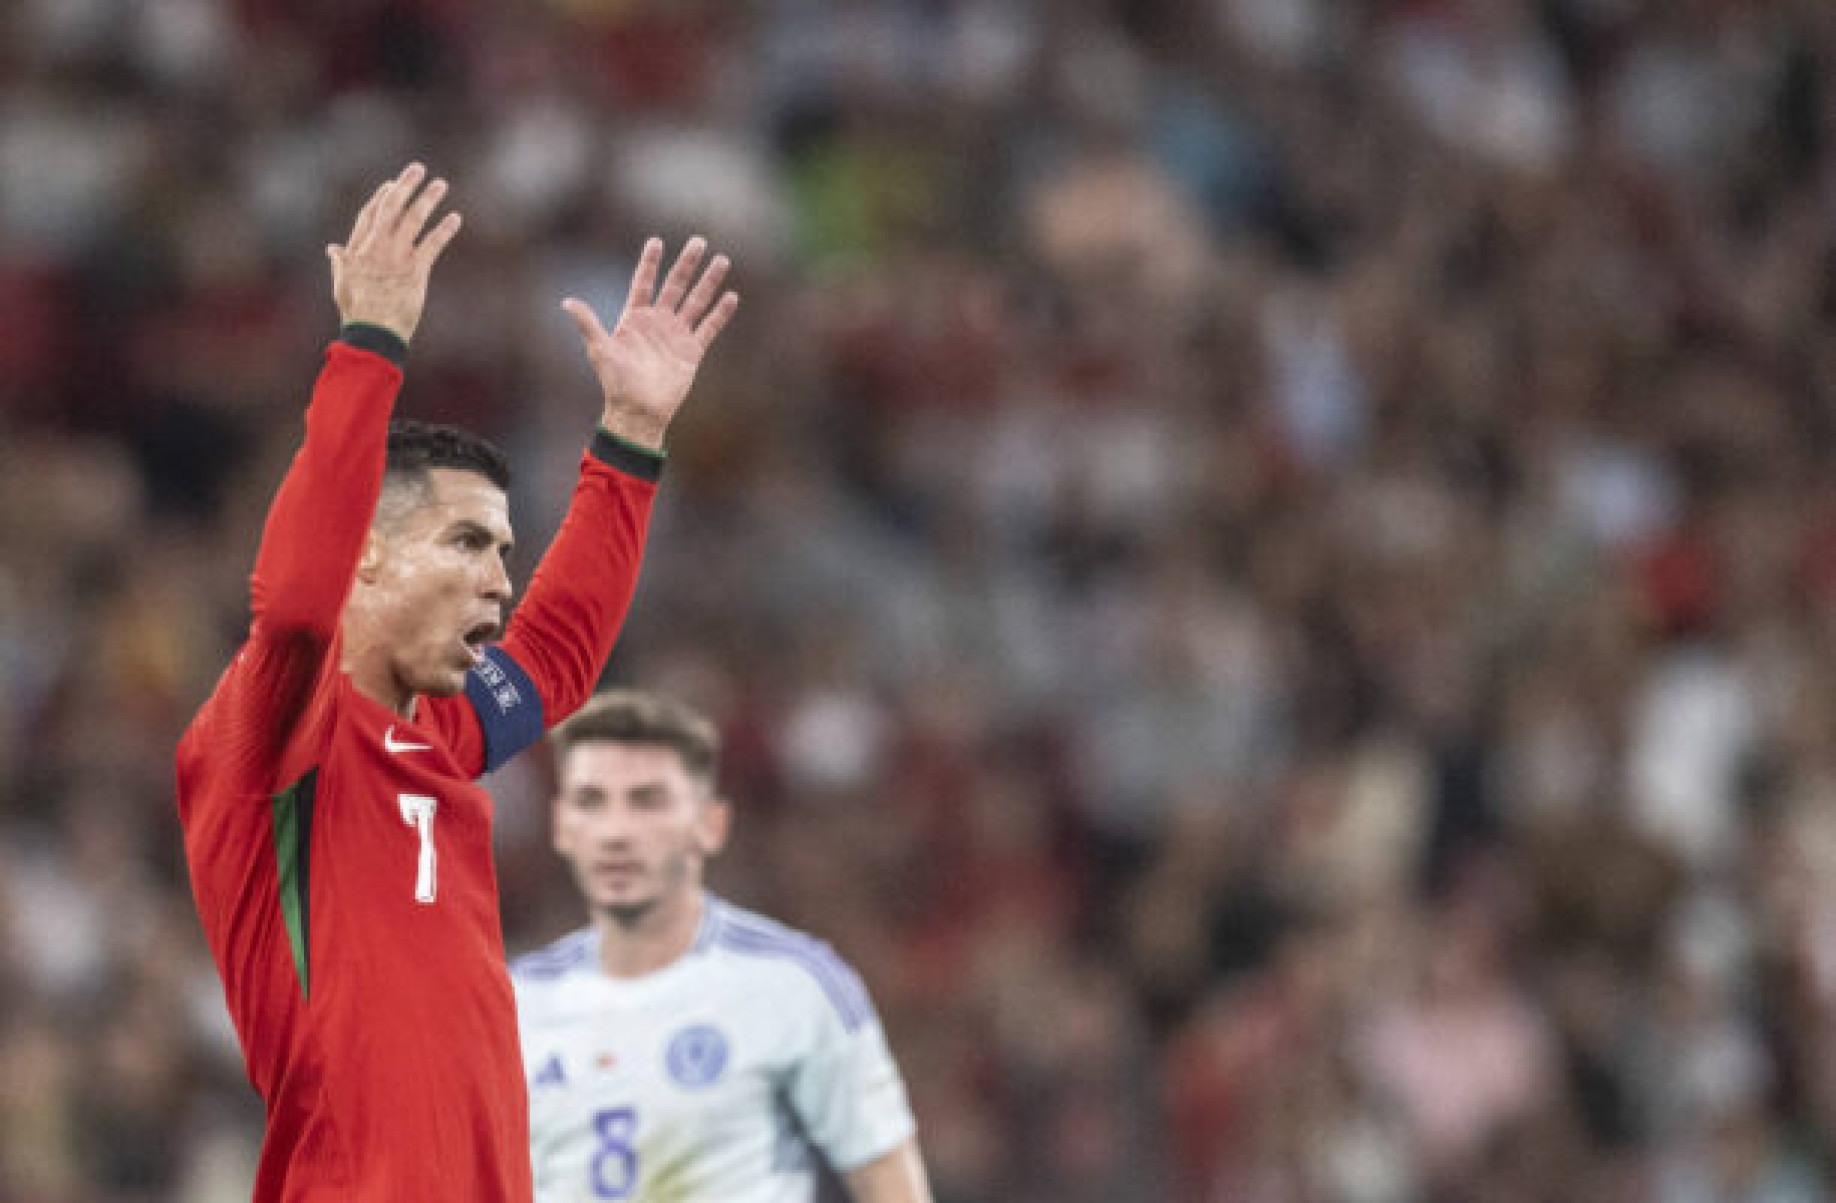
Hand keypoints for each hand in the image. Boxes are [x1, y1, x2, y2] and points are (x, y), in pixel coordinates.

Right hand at [327, 162, 462, 344]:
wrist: (373, 333)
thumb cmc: (357, 313)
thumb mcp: (341, 284)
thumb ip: (341, 263)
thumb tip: (332, 248)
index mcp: (358, 249)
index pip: (370, 214)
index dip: (382, 197)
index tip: (392, 184)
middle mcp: (377, 247)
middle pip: (392, 208)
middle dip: (405, 186)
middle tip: (418, 168)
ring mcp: (397, 257)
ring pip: (413, 220)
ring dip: (428, 199)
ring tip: (441, 184)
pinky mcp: (416, 270)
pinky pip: (432, 244)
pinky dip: (445, 230)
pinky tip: (455, 218)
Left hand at [561, 237, 738, 449]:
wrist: (638, 411)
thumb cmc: (616, 382)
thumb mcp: (600, 350)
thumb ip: (588, 324)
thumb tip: (566, 302)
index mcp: (635, 318)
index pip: (644, 283)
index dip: (650, 263)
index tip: (656, 242)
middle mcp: (657, 322)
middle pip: (675, 285)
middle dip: (686, 264)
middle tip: (698, 241)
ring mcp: (676, 335)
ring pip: (695, 301)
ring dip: (708, 282)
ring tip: (721, 261)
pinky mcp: (692, 351)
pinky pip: (708, 328)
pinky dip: (719, 314)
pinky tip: (731, 297)